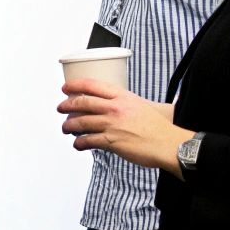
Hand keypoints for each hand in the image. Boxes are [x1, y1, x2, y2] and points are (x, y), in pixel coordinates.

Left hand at [58, 79, 193, 177]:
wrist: (169, 144)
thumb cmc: (160, 127)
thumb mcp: (143, 105)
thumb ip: (127, 103)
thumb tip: (118, 103)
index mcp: (122, 96)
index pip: (92, 85)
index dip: (75, 85)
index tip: (65, 87)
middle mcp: (115, 108)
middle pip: (82, 103)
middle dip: (66, 105)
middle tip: (60, 108)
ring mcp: (112, 125)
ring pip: (81, 122)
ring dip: (69, 125)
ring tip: (65, 128)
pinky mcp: (111, 142)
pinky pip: (88, 141)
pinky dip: (79, 143)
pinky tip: (78, 145)